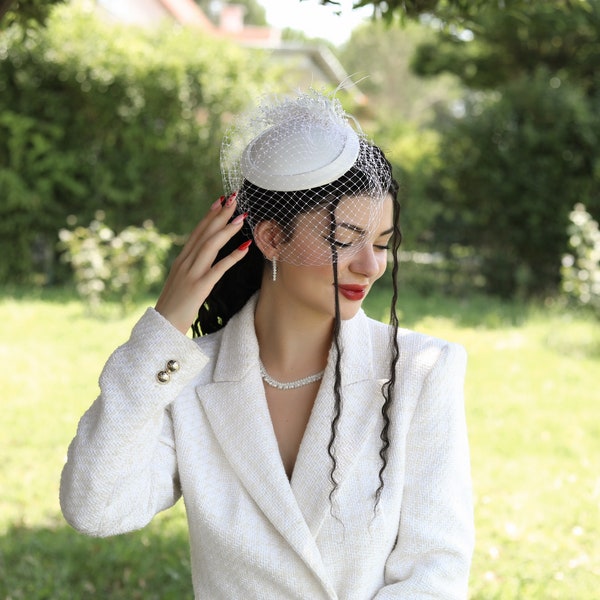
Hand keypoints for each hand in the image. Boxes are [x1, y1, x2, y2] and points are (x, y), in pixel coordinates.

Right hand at [154, 193, 250, 333]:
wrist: (162, 326)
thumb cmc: (175, 306)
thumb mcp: (182, 281)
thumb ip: (191, 268)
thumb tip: (202, 257)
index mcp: (181, 260)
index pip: (197, 232)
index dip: (209, 215)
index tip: (220, 201)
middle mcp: (185, 263)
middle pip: (204, 233)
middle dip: (220, 215)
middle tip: (234, 198)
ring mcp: (191, 274)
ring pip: (210, 246)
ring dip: (227, 230)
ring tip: (241, 217)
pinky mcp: (199, 287)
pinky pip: (218, 268)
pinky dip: (232, 256)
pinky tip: (245, 247)